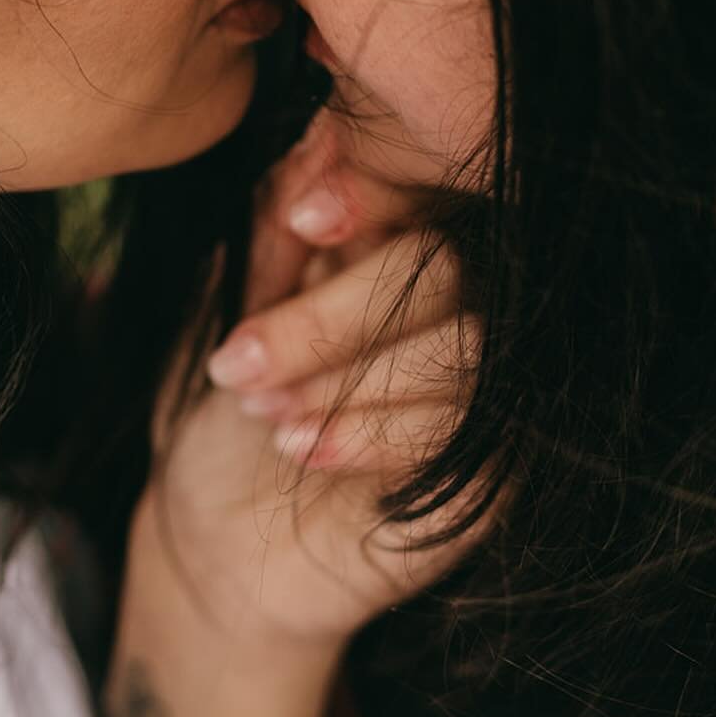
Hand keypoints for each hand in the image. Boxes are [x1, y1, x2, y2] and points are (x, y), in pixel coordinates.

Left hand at [137, 110, 487, 659]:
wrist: (220, 548)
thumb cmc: (219, 413)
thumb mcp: (221, 309)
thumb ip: (264, 234)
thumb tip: (309, 168)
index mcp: (392, 246)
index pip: (415, 195)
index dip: (371, 197)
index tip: (300, 227)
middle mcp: (456, 305)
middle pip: (446, 268)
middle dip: (333, 317)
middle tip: (240, 364)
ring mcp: (486, 386)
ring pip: (467, 347)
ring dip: (352, 378)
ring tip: (265, 415)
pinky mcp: (495, 468)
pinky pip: (469, 429)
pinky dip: (382, 431)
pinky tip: (306, 449)